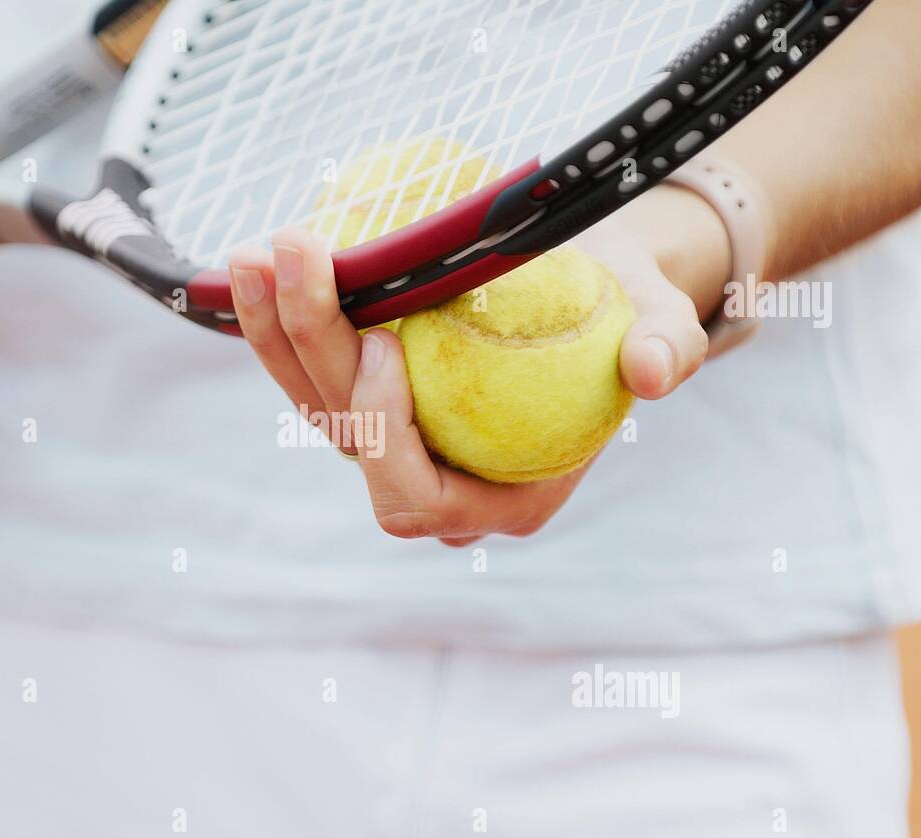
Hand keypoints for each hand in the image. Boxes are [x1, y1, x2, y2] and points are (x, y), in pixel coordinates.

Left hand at [227, 185, 729, 544]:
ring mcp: (398, 446)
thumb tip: (652, 369)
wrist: (594, 300)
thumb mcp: (659, 319)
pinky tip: (260, 265)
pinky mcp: (369, 403)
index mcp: (504, 496)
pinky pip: (310, 377)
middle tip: (298, 256)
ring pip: (313, 409)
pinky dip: (281, 324)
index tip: (386, 344)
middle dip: (310, 350)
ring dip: (274, 333)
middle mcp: (438, 484)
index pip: (420, 498)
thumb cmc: (623, 312)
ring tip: (254, 255)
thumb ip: (665, 345)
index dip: (386, 434)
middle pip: (349, 441)